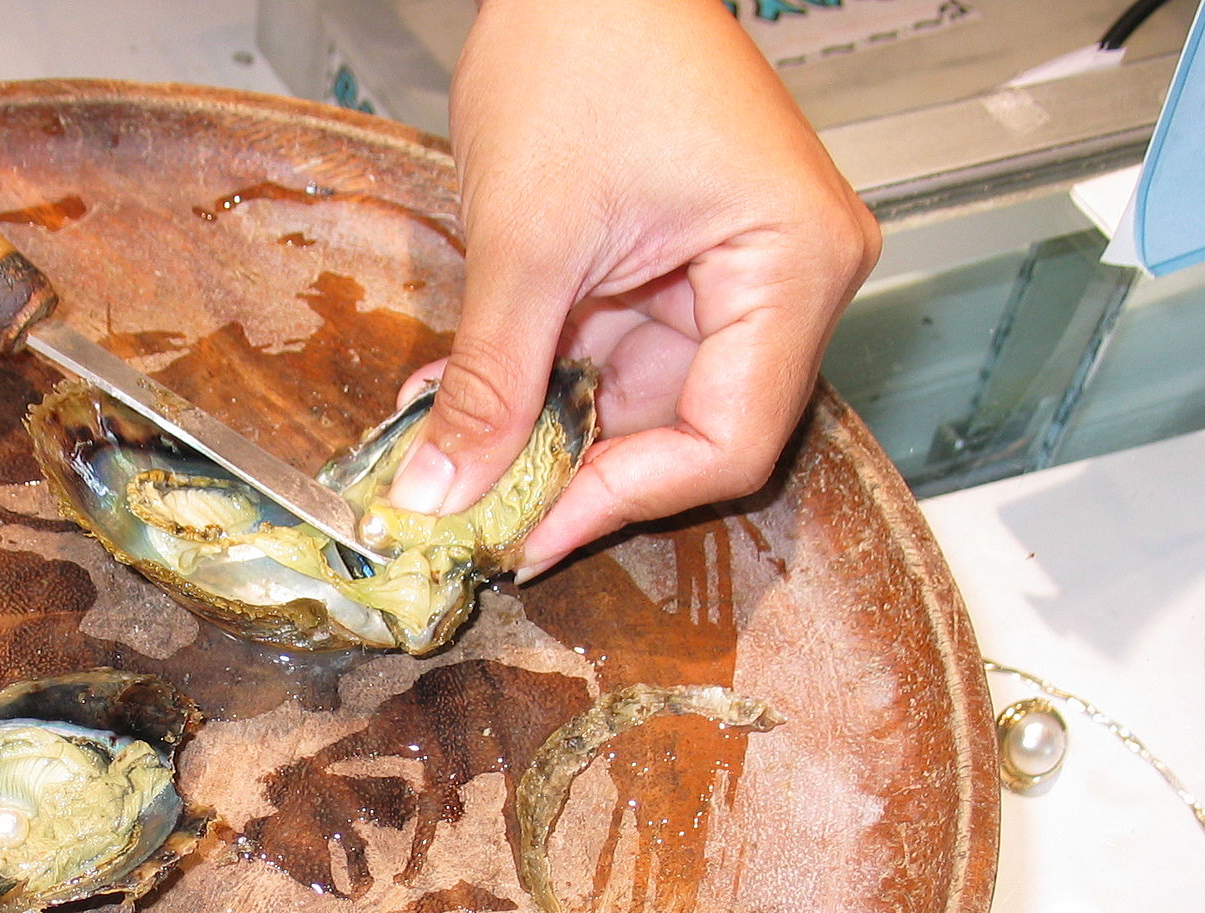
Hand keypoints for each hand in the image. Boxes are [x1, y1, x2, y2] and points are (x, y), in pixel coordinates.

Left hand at [384, 0, 879, 576]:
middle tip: (481, 511)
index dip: (624, 501)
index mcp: (793, 265)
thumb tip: (447, 491)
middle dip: (572, 470)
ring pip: (641, 402)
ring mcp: (734, 273)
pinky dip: (544, 380)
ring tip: (453, 447)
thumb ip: (490, 381)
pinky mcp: (679, 267)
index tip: (530, 535)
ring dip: (543, 429)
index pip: (730, 441)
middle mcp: (786, 278)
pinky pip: (616, 355)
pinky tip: (472, 392)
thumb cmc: (584, 44)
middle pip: (688, 431)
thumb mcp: (524, 240)